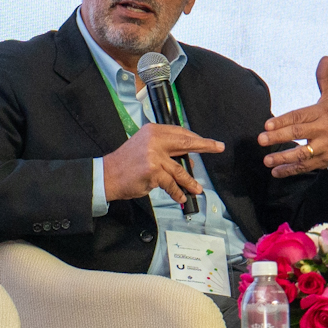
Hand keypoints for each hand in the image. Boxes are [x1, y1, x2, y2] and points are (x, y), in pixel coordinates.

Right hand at [103, 123, 225, 203]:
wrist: (108, 175)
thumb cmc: (126, 163)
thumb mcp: (144, 146)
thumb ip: (164, 149)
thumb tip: (186, 158)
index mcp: (153, 131)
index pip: (180, 132)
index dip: (195, 138)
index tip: (208, 142)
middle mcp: (154, 140)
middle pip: (186, 143)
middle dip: (205, 146)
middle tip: (218, 147)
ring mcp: (154, 156)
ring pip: (180, 169)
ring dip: (190, 181)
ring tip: (197, 188)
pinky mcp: (153, 171)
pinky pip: (171, 183)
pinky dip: (177, 191)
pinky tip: (181, 196)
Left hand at [258, 57, 327, 177]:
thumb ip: (324, 79)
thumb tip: (324, 58)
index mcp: (323, 113)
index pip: (299, 116)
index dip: (283, 121)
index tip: (267, 125)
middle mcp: (323, 130)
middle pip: (298, 134)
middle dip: (278, 137)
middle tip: (260, 139)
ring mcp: (324, 148)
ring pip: (301, 154)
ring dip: (282, 158)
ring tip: (266, 160)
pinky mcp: (323, 161)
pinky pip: (305, 167)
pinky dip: (290, 171)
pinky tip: (276, 171)